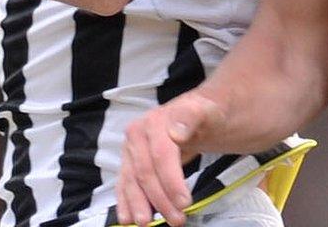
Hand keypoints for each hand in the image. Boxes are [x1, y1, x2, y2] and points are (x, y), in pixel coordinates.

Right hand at [114, 91, 224, 225]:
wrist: (192, 117)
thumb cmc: (201, 116)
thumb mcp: (204, 111)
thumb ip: (191, 118)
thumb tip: (176, 132)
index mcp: (155, 122)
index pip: (161, 156)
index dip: (171, 181)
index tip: (184, 202)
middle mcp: (137, 135)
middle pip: (146, 172)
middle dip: (160, 199)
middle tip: (176, 219)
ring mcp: (131, 150)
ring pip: (131, 181)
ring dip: (139, 205)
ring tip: (146, 223)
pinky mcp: (128, 163)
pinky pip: (124, 184)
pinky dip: (124, 202)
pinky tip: (126, 218)